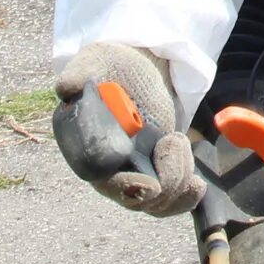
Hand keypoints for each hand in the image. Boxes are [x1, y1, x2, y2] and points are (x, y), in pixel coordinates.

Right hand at [54, 42, 203, 216]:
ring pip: (157, 202)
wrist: (136, 67)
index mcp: (87, 148)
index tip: (150, 184)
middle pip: (135, 199)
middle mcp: (108, 169)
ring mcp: (134, 172)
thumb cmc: (109, 65)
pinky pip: (170, 200)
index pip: (104, 181)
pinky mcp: (156, 172)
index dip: (127, 188)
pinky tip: (197, 184)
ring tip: (177, 139)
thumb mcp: (93, 62)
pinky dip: (186, 197)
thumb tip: (66, 89)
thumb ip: (78, 74)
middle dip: (163, 183)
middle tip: (174, 142)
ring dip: (178, 178)